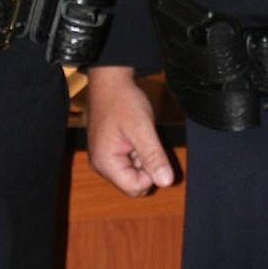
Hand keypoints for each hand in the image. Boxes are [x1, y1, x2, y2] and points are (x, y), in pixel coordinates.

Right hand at [86, 66, 175, 196]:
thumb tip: (166, 182)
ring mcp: (102, 159)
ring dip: (141, 157)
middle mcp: (100, 165)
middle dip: (145, 165)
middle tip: (142, 139)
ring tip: (136, 133)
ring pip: (132, 173)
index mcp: (105, 163)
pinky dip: (135, 151)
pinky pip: (127, 163)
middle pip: (133, 183)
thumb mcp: (142, 127)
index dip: (150, 172)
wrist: (109, 80)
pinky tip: (133, 133)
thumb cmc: (122, 100)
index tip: (149, 147)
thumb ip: (153, 156)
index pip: (136, 188)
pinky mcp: (107, 151)